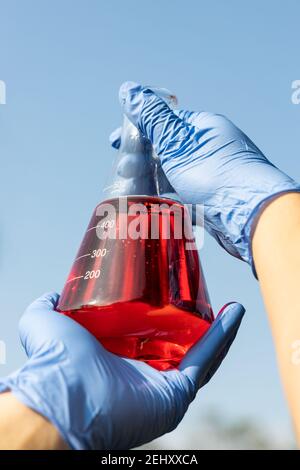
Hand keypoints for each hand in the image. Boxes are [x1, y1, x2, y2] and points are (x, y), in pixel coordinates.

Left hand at [0, 293, 243, 449]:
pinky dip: (222, 338)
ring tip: (229, 306)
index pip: (146, 335)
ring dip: (217, 330)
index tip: (171, 290)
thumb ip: (49, 304)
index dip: (161, 315)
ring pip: (198, 354)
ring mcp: (160, 384)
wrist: (64, 391)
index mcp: (115, 357)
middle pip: (177, 345)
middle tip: (202, 296)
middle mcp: (140, 374)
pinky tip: (234, 314)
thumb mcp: (44, 321)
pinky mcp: (175, 393)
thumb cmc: (51, 359)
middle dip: (193, 322)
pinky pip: (205, 362)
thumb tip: (57, 293)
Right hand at [115, 82, 299, 271]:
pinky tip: (152, 204)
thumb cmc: (216, 174)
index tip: (116, 141)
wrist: (248, 215)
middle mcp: (208, 149)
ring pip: (172, 175)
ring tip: (132, 188)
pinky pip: (182, 195)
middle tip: (123, 169)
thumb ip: (151, 118)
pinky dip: (166, 198)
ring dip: (150, 180)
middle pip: (166, 150)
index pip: (165, 122)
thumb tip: (129, 89)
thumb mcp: (176, 142)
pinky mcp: (210, 199)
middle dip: (141, 159)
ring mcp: (210, 175)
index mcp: (203, 129)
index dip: (138, 130)